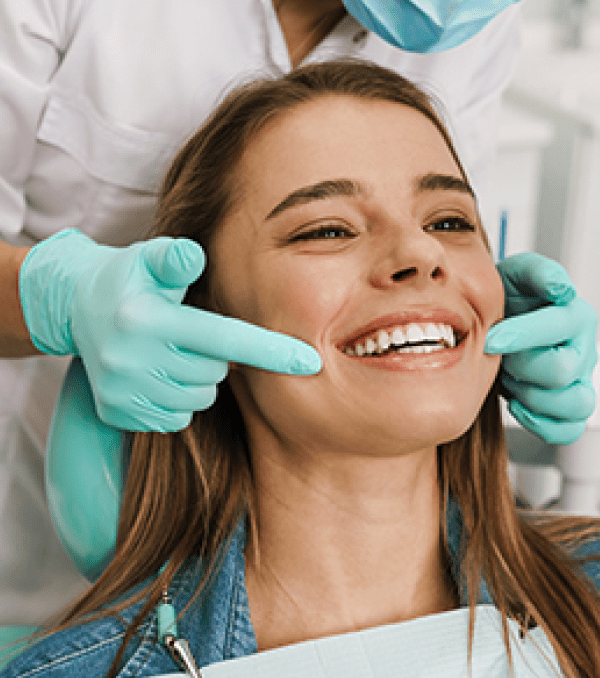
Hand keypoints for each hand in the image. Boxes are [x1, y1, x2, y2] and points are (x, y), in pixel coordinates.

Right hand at [19, 230, 321, 431]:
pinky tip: (158, 374)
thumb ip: (175, 258)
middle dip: (215, 356)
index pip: (223, 339)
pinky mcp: (118, 414)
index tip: (311, 363)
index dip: (270, 351)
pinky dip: (177, 399)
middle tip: (190, 333)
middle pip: (214, 373)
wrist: (76, 308)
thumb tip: (195, 256)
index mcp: (146, 320)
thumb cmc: (129, 279)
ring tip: (172, 351)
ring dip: (197, 379)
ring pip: (198, 399)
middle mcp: (131, 361)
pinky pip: (175, 418)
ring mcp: (123, 392)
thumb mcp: (148, 258)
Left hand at [485, 253, 597, 444]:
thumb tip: (560, 288)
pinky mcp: (568, 405)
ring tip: (511, 380)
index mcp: (574, 316)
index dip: (520, 335)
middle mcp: (583, 349)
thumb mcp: (516, 274)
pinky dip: (542, 424)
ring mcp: (579, 380)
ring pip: (575, 404)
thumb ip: (537, 272)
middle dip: (521, 366)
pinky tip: (518, 405)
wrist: (497, 322)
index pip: (557, 328)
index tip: (490, 339)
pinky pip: (569, 429)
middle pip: (562, 371)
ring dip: (533, 397)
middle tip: (500, 357)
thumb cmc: (508, 299)